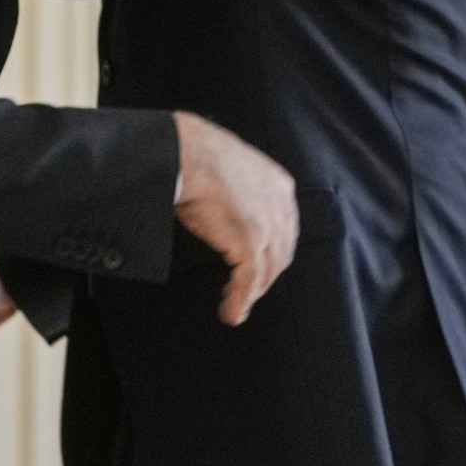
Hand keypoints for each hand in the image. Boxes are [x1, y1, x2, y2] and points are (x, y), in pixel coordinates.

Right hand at [171, 113, 297, 325]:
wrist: (182, 154)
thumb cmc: (191, 153)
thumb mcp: (228, 166)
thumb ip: (236, 188)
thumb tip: (220, 203)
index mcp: (278, 184)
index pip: (284, 227)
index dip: (271, 250)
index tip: (257, 264)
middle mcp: (281, 205)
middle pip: (280, 252)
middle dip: (264, 275)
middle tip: (246, 289)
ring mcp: (268, 225)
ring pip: (267, 270)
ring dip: (251, 292)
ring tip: (235, 306)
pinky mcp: (250, 243)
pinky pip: (248, 280)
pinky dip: (240, 300)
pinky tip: (231, 313)